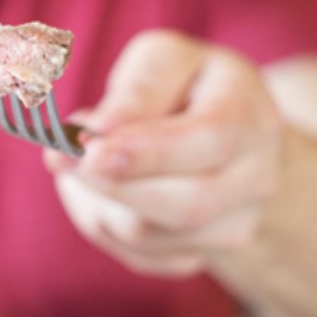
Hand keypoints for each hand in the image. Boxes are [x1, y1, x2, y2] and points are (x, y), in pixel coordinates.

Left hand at [45, 30, 283, 276]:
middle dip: (111, 185)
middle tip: (58, 157)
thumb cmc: (185, 86)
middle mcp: (257, 178)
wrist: (228, 133)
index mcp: (251, 115)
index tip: (90, 150)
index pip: (210, 142)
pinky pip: (138, 255)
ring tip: (81, 162)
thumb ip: (137, 90)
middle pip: (187, 206)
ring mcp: (235, 224)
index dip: (147, 152)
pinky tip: (102, 189)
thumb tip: (98, 128)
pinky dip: (102, 222)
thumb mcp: (165, 62)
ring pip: (149, 235)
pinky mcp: (203, 254)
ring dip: (96, 200)